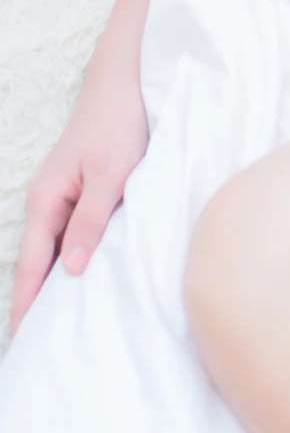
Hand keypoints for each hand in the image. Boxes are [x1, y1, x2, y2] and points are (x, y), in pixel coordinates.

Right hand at [10, 55, 148, 338]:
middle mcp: (49, 203)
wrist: (126, 84)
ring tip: (61, 329)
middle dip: (36, 305)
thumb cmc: (119, 124)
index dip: (27, 304)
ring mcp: (65, 199)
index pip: (32, 265)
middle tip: (37, 349)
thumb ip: (93, 220)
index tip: (21, 341)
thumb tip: (73, 270)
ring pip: (56, 254)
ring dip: (56, 287)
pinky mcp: (84, 195)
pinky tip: (86, 284)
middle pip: (38, 265)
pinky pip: (73, 239)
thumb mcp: (112, 174)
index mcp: (47, 200)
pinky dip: (74, 264)